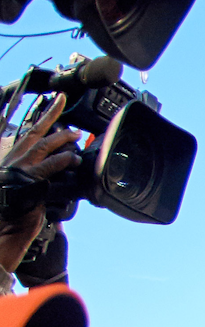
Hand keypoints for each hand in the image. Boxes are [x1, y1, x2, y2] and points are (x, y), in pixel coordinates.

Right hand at [0, 97, 79, 273]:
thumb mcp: (27, 187)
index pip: (30, 131)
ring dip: (61, 139)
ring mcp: (20, 168)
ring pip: (43, 145)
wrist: (0, 225)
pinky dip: (62, 161)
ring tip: (76, 136)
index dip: (44, 116)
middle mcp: (15, 158)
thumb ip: (41, 175)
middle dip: (52, 116)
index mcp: (14, 157)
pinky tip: (73, 159)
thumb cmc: (14, 209)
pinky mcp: (28, 180)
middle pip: (36, 131)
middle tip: (65, 105)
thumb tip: (55, 173)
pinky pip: (48, 166)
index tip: (56, 101)